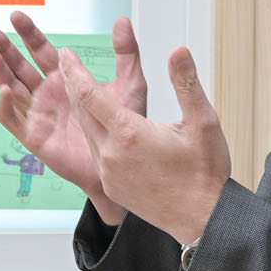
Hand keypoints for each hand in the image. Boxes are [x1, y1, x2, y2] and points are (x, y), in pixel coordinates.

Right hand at [0, 13, 147, 223]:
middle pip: (19, 66)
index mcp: (65, 79)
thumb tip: (122, 21)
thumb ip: (126, 53)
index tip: (16, 17)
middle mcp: (47, 94)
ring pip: (11, 88)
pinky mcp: (34, 136)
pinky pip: (13, 120)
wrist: (123, 163)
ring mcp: (39, 114)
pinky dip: (6, 105)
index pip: (40, 51)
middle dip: (5, 49)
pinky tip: (6, 90)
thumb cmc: (125, 127)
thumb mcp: (129, 84)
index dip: (28, 34)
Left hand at [62, 44, 231, 247]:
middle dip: (72, 86)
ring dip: (82, 111)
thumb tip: (178, 51)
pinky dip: (94, 135)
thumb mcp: (203, 121)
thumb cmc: (205, 173)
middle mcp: (112, 154)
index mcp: (130, 133)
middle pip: (81, 112)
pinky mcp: (112, 187)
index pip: (89, 94)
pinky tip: (101, 129)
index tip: (66, 55)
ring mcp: (109, 173)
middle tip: (66, 67)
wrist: (203, 219)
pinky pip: (96, 155)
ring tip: (82, 93)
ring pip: (87, 134)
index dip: (74, 72)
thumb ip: (186, 83)